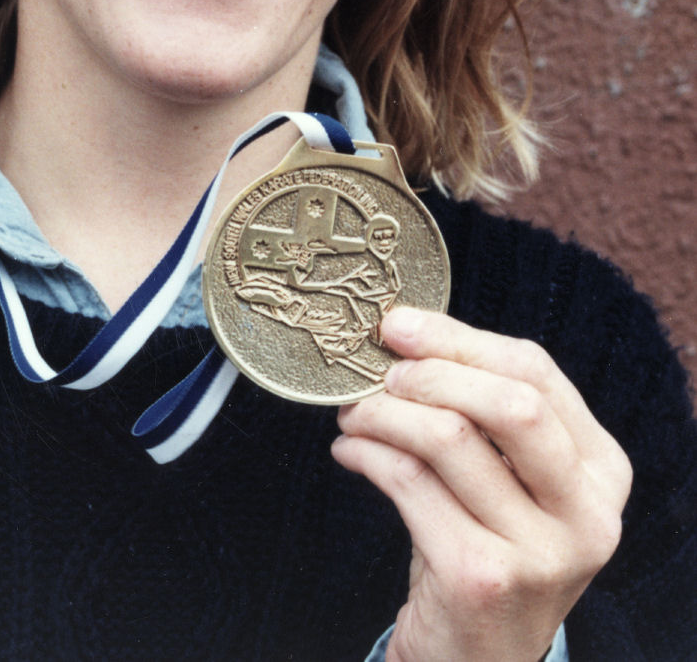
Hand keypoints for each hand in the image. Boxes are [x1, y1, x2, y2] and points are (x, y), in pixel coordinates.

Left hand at [331, 307, 631, 661]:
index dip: (460, 337)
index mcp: (601, 469)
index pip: (536, 371)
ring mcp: (539, 551)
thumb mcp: (514, 479)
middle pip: (510, 401)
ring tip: (354, 414)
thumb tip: (408, 332)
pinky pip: (409, 484)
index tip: (400, 324)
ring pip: (449, 437)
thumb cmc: (488, 544)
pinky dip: (366, 455)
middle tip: (379, 371)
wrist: (476, 657)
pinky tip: (351, 453)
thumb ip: (484, 410)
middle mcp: (586, 512)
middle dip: (431, 370)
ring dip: (383, 413)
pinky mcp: (482, 578)